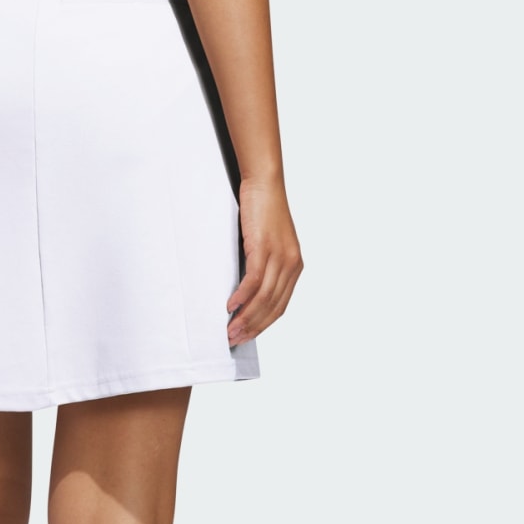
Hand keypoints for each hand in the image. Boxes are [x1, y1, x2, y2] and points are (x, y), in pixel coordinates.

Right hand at [227, 177, 302, 345]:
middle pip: (272, 307)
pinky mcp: (265, 248)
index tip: (246, 335)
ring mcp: (280, 257)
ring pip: (263, 298)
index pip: (279, 307)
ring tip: (229, 329)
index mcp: (294, 267)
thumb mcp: (267, 244)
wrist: (265, 184)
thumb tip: (245, 292)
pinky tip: (230, 306)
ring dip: (245, 317)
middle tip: (233, 339)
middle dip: (252, 327)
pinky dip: (242, 296)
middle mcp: (291, 265)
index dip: (262, 325)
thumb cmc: (263, 212)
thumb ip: (263, 267)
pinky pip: (254, 280)